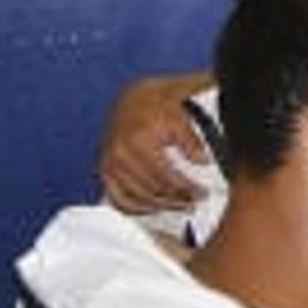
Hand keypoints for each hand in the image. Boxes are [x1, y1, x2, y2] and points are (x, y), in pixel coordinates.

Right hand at [99, 72, 214, 212]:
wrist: (134, 99)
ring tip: (180, 206)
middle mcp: (120, 152)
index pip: (166, 176)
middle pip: (151, 188)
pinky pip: (116, 196)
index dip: (186, 188)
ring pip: (135, 196)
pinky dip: (134, 207)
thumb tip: (202, 161)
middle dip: (176, 199)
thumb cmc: (160, 106)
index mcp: (139, 139)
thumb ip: (191, 139)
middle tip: (194, 202)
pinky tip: (153, 208)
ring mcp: (110, 161)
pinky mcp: (105, 168)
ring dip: (160, 205)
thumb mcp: (180, 115)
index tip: (203, 193)